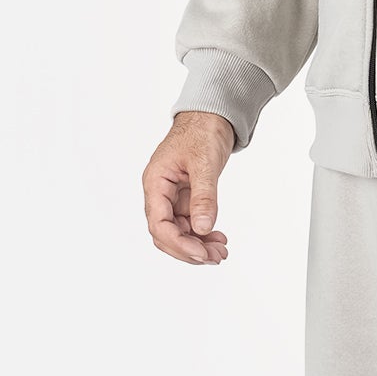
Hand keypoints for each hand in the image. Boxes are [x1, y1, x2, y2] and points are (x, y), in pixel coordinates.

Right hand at [144, 110, 236, 263]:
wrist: (211, 117)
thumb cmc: (201, 131)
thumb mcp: (204, 163)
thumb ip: (204, 197)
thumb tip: (203, 228)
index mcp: (155, 183)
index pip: (158, 223)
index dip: (178, 243)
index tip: (200, 254)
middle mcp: (160, 193)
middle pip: (166, 233)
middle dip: (189, 249)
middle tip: (215, 258)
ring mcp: (172, 197)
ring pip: (179, 232)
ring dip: (198, 245)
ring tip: (221, 252)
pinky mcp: (186, 198)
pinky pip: (190, 224)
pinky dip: (203, 234)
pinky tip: (218, 239)